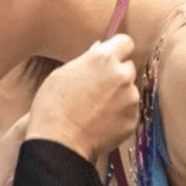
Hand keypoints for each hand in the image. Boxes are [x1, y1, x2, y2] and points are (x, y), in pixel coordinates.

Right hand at [27, 35, 138, 163]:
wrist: (59, 142)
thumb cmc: (53, 107)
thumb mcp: (62, 74)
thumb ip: (87, 60)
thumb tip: (99, 50)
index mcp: (103, 58)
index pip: (125, 42)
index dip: (118, 50)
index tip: (113, 58)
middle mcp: (121, 75)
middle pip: (128, 68)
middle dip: (117, 75)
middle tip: (99, 89)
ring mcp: (130, 98)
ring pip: (130, 91)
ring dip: (119, 97)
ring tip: (97, 110)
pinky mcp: (133, 119)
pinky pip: (130, 112)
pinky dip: (119, 116)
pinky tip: (101, 122)